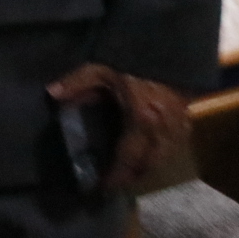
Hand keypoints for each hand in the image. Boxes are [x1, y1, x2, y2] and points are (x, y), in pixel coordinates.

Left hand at [48, 63, 189, 192]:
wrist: (173, 48)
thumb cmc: (136, 60)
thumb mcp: (103, 68)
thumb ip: (77, 83)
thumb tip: (51, 94)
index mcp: (142, 121)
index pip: (127, 160)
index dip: (115, 177)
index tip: (101, 188)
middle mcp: (163, 131)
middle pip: (148, 167)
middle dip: (130, 178)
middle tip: (113, 184)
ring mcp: (178, 128)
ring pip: (163, 161)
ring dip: (145, 169)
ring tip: (127, 172)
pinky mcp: (187, 122)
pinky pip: (173, 149)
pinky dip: (159, 157)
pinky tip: (147, 154)